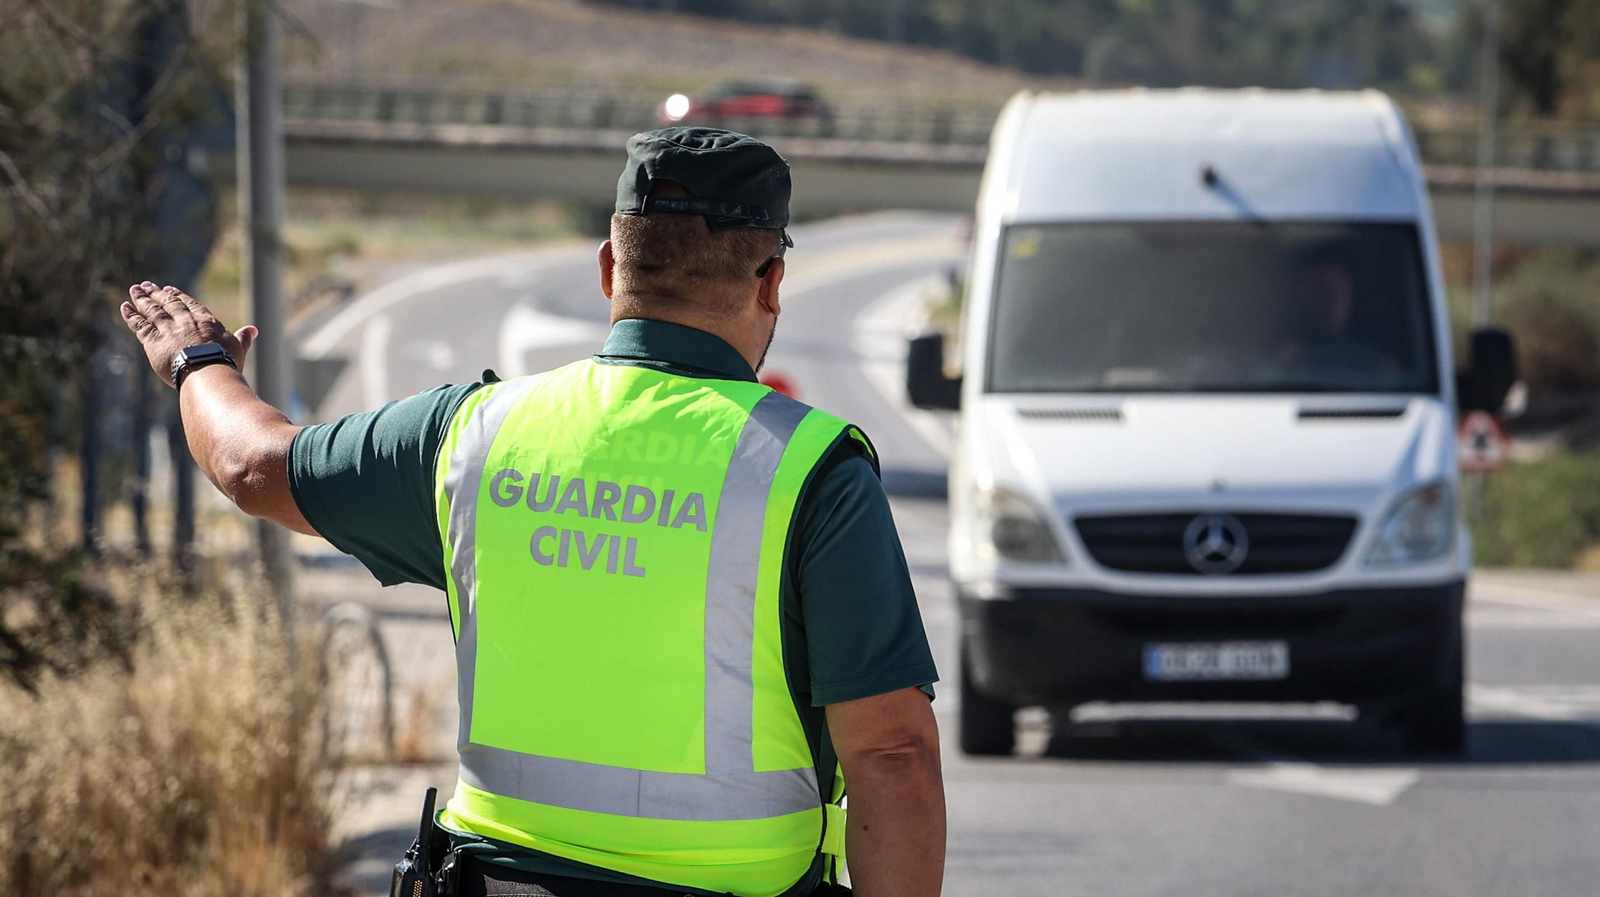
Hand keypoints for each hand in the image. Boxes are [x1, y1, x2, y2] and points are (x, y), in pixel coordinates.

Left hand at [120, 282, 257, 387]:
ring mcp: (168, 330)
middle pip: (169, 303)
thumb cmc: (225, 362)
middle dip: (157, 293)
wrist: (207, 370)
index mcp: (205, 321)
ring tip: (135, 290)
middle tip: (147, 285)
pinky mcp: (153, 341)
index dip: (179, 296)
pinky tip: (125, 306)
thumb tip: (254, 330)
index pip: (190, 305)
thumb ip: (243, 337)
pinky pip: (140, 325)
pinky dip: (132, 315)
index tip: (170, 289)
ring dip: (142, 299)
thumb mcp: (238, 348)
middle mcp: (185, 321)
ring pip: (153, 310)